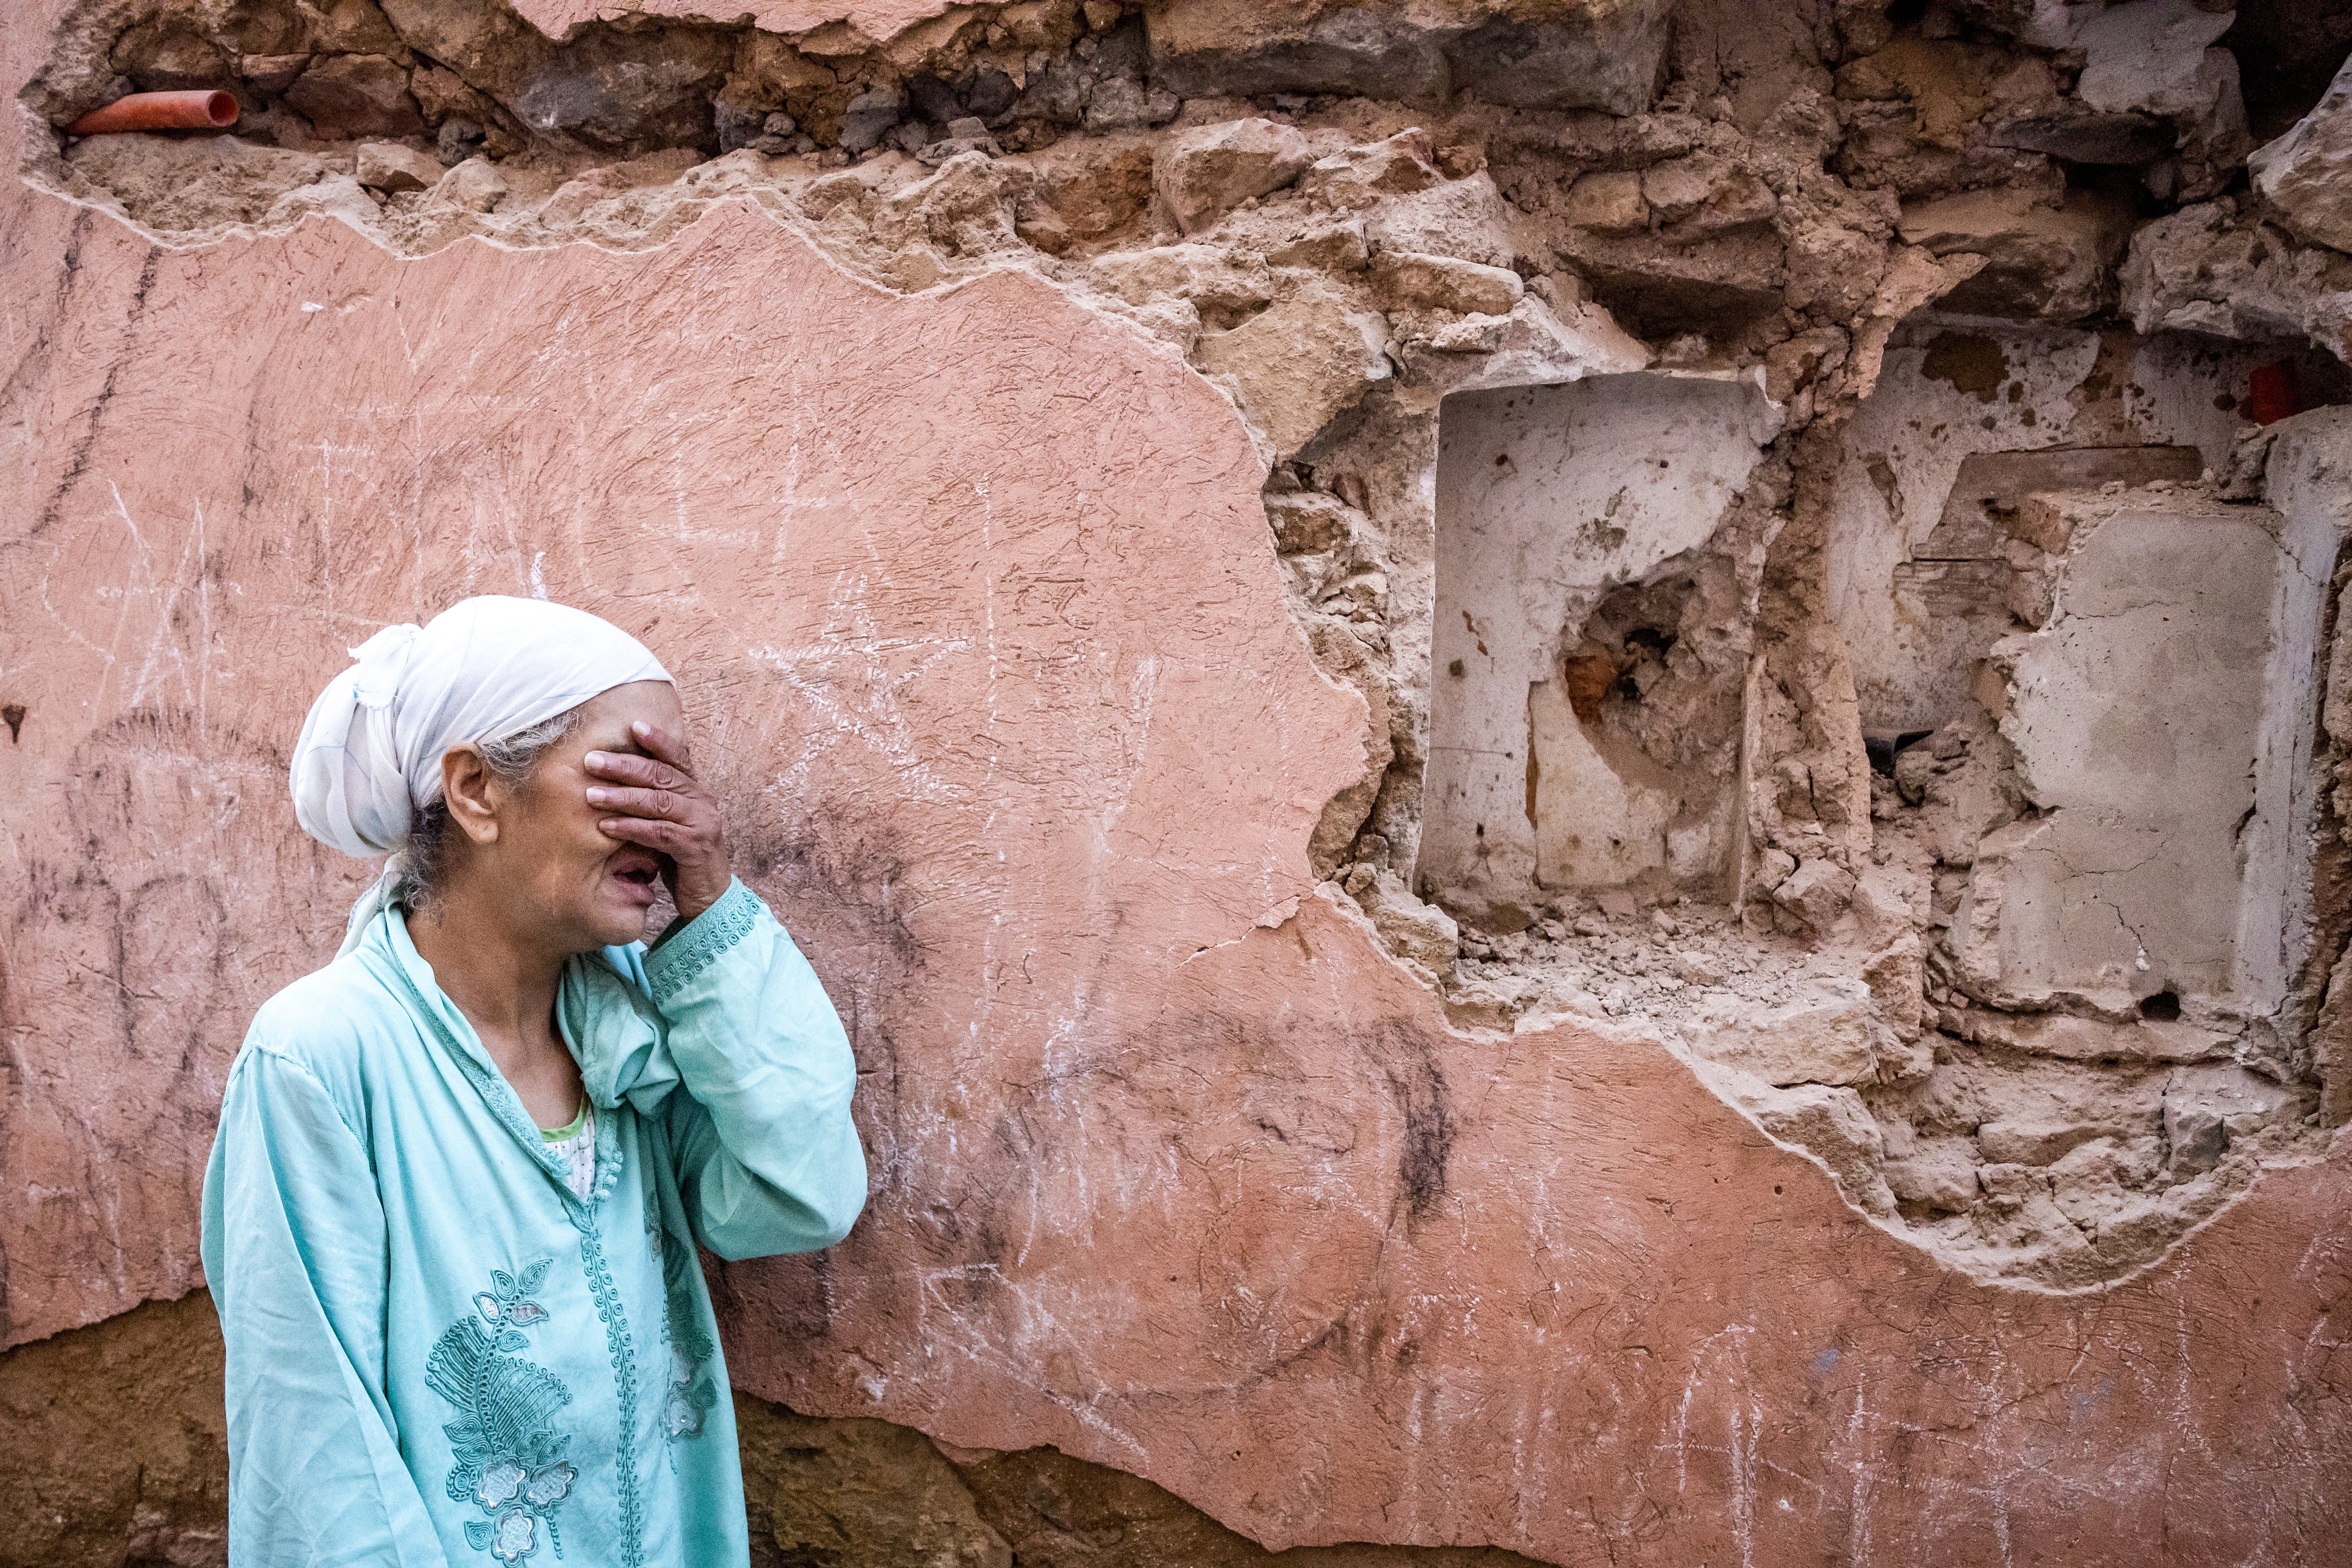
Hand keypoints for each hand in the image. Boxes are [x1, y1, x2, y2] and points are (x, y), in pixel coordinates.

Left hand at [583, 722, 731, 922]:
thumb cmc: (682, 860)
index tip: (633, 725)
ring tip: (591, 794)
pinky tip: (607, 825)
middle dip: (625, 766)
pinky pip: (659, 832)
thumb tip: (612, 781)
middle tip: (592, 761)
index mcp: (697, 792)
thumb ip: (653, 803)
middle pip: (662, 775)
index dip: (658, 741)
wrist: (710, 899)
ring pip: (659, 801)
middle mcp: (704, 802)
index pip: (678, 759)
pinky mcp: (696, 847)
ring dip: (622, 796)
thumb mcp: (668, 825)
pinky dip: (631, 827)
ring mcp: (703, 823)